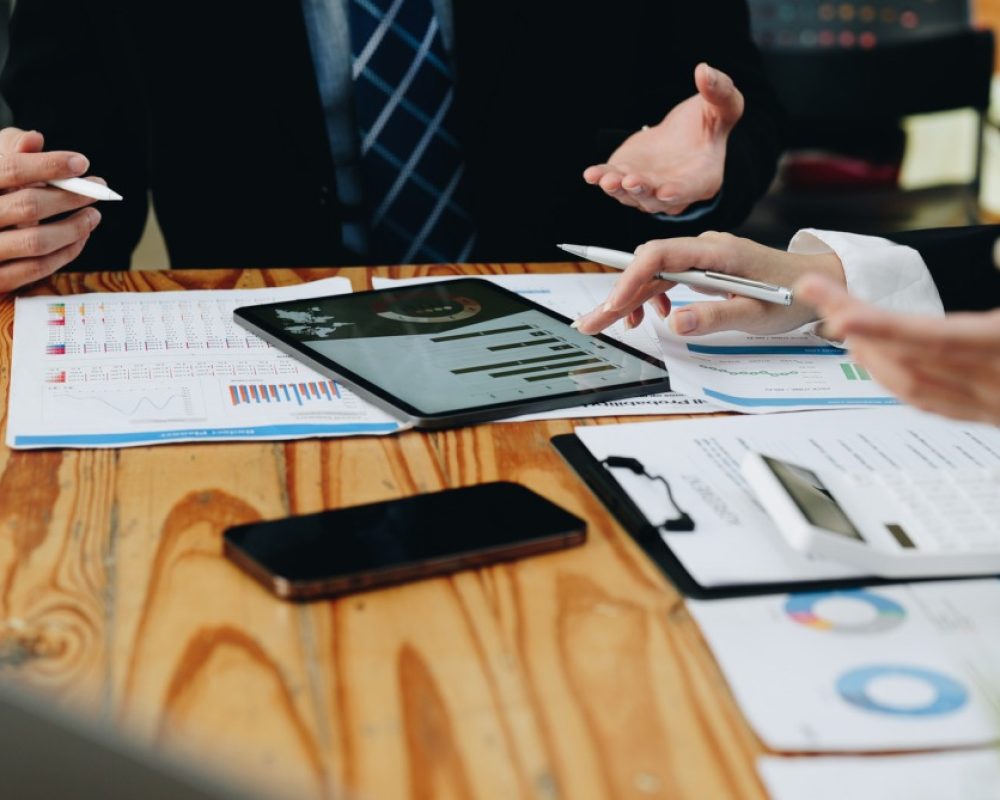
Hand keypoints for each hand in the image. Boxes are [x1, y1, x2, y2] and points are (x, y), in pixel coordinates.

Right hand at [0, 127, 102, 292]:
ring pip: (37, 240)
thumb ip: (10, 150)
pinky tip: (80, 238)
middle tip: (97, 189)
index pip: (11, 170)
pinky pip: (37, 269)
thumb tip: (34, 139)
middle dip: (70, 197)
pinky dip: (66, 253)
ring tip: (93, 215)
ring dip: (75, 228)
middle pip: (29, 205)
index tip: (81, 163)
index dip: (49, 165)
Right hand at [573, 232, 844, 335]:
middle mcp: (705, 248)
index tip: (610, 306)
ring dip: (629, 298)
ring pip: (654, 273)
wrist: (817, 282)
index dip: (630, 278)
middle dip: (616, 295)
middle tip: (589, 324)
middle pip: (648, 265)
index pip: (660, 256)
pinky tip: (652, 316)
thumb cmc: (792, 296)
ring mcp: (702, 256)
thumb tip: (676, 322)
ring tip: (612, 325)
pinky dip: (651, 296)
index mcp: (717, 253)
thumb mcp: (757, 315)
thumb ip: (716, 316)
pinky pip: (667, 277)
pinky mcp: (703, 267)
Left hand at [582, 63, 743, 214]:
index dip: (678, 192)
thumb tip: (704, 71)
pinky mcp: (625, 179)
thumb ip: (719, 91)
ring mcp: (647, 190)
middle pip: (656, 198)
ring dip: (618, 188)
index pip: (690, 189)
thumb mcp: (721, 106)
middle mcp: (673, 192)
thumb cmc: (707, 124)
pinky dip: (601, 179)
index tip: (665, 192)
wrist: (681, 136)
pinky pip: (612, 181)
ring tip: (606, 179)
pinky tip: (590, 174)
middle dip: (642, 190)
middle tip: (631, 182)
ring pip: (630, 195)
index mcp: (703, 178)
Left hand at [798, 276, 999, 424]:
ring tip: (839, 320)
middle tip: (819, 294)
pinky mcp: (985, 413)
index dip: (883, 328)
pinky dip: (892, 378)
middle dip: (857, 326)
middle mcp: (991, 382)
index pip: (935, 339)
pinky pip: (929, 403)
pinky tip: (872, 358)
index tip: (841, 315)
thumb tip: (993, 252)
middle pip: (908, 359)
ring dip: (868, 353)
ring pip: (912, 386)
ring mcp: (987, 403)